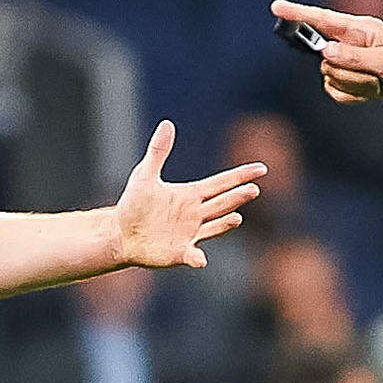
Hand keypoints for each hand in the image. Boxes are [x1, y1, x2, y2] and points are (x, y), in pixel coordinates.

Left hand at [113, 119, 264, 270]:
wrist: (121, 233)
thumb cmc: (134, 204)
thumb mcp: (144, 175)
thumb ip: (158, 151)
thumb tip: (167, 123)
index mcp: (191, 195)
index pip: (221, 183)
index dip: (241, 176)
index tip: (261, 169)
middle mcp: (196, 214)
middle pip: (222, 203)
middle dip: (238, 196)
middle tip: (253, 189)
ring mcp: (190, 234)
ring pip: (214, 227)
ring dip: (225, 224)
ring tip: (237, 217)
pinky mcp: (180, 252)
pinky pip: (192, 255)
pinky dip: (197, 257)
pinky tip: (200, 259)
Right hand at [268, 0, 382, 106]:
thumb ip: (354, 57)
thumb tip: (325, 52)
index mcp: (361, 29)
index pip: (322, 19)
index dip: (298, 14)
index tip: (276, 7)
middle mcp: (352, 43)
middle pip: (325, 59)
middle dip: (346, 73)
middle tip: (373, 77)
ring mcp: (352, 62)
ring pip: (330, 77)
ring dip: (354, 87)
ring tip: (379, 84)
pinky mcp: (354, 79)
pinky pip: (336, 91)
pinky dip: (352, 97)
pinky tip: (372, 94)